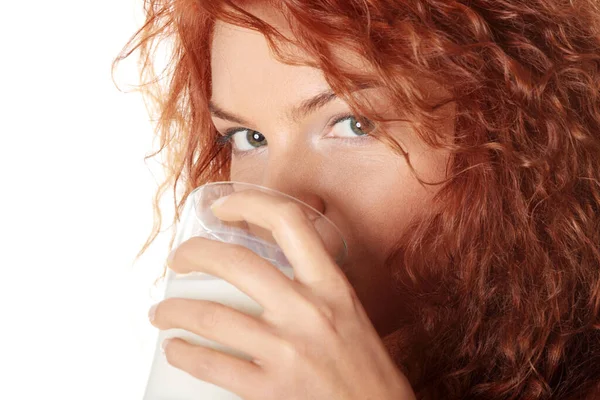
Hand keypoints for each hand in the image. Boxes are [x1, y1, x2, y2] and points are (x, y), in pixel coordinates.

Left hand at [149, 189, 415, 399]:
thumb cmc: (365, 371)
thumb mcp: (349, 314)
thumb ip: (315, 288)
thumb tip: (271, 268)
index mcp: (332, 287)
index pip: (289, 223)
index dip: (248, 203)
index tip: (221, 208)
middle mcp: (309, 311)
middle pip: (236, 263)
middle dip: (193, 254)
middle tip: (178, 261)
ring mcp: (289, 351)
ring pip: (212, 316)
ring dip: (175, 310)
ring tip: (161, 312)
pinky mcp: (272, 390)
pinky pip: (213, 366)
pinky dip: (184, 355)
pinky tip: (175, 350)